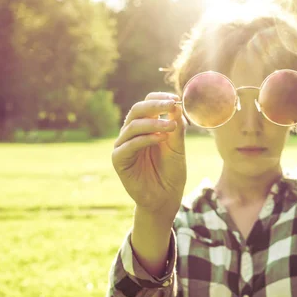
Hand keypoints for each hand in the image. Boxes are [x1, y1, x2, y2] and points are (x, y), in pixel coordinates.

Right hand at [112, 92, 186, 219]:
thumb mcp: (177, 147)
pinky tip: (161, 139)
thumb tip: (177, 105)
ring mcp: (123, 145)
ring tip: (171, 127)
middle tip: (172, 105)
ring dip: (154, 123)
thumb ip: (176, 127)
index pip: (147, 104)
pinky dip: (145, 139)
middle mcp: (132, 132)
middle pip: (137, 110)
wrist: (165, 197)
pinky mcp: (119, 159)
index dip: (159, 98)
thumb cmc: (171, 171)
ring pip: (133, 125)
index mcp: (146, 125)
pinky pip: (129, 145)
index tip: (176, 99)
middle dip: (155, 106)